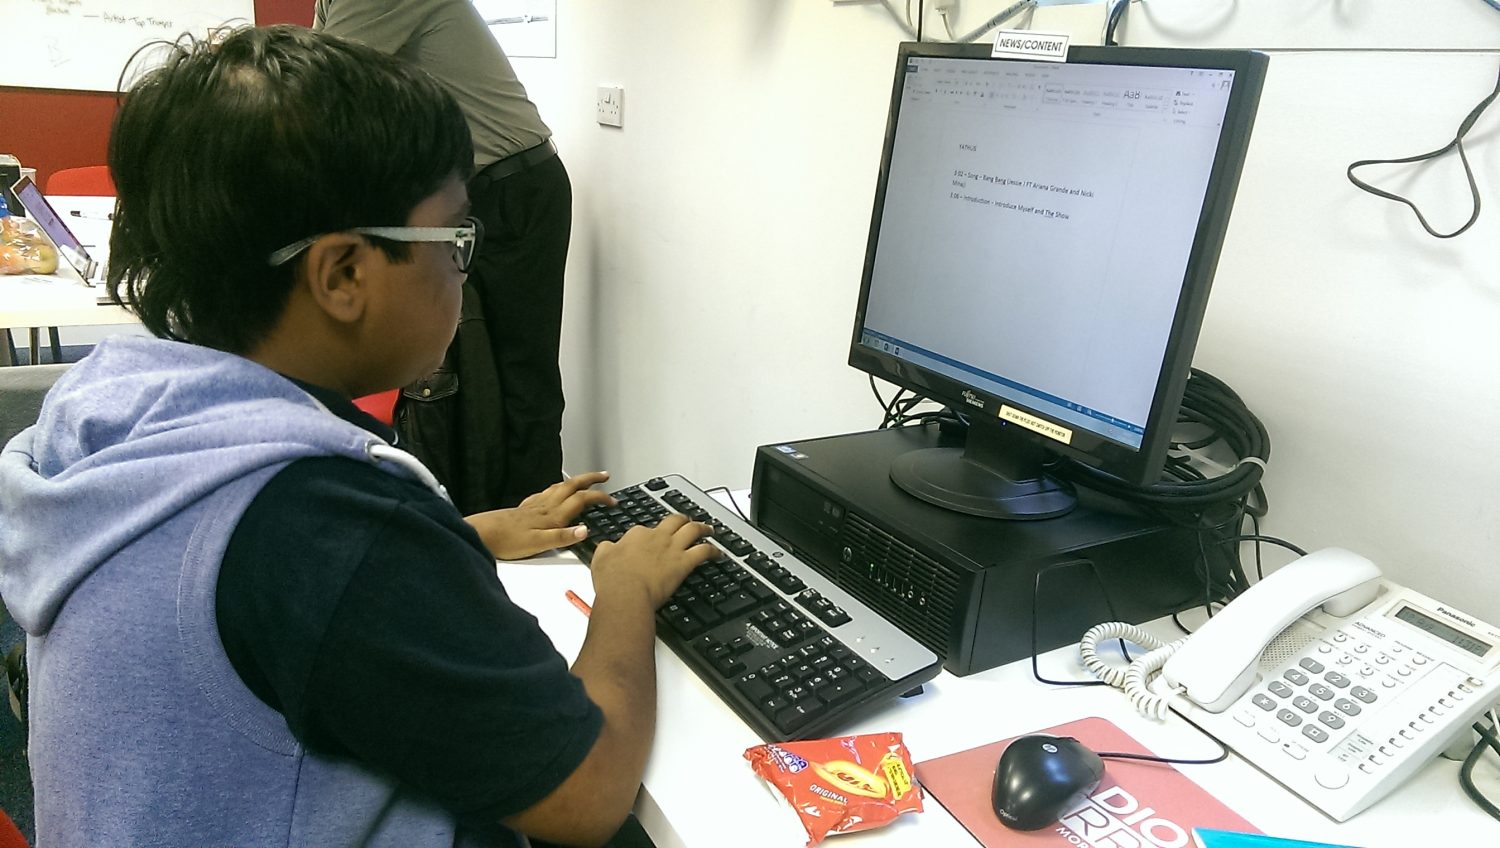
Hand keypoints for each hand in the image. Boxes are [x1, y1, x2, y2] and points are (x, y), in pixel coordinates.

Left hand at [465, 471, 615, 559]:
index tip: (612, 501)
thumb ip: (563, 537)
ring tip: (584, 480)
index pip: (582, 500)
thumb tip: (586, 530)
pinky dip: (556, 489)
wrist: (481, 534)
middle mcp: (545, 506)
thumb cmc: (507, 541)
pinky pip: (545, 493)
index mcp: (552, 515)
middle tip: (604, 476)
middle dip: (590, 479)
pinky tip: (553, 493)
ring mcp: (534, 505)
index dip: (599, 498)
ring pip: (559, 487)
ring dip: (575, 481)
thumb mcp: (538, 544)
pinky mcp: (524, 508)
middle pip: (572, 486)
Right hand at [589, 514, 716, 609]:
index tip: (652, 540)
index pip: (647, 529)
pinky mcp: (684, 562)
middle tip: (687, 521)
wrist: (626, 593)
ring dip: (703, 527)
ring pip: (693, 529)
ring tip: (708, 529)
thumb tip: (607, 546)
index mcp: (637, 534)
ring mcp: (672, 548)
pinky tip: (718, 553)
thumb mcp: (600, 558)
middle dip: (682, 519)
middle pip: (674, 520)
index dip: (651, 534)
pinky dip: (713, 550)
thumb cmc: (613, 580)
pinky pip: (704, 551)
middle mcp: (657, 537)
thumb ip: (606, 549)